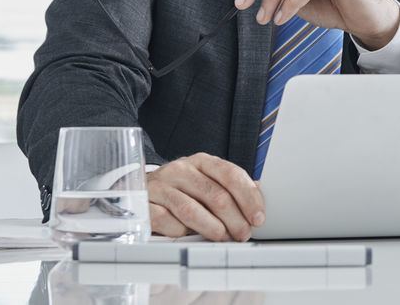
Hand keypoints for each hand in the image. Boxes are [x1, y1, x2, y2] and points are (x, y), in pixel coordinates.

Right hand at [147, 153, 264, 240]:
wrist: (141, 189)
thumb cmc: (181, 188)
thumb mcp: (206, 180)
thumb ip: (230, 187)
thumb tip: (259, 195)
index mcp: (201, 161)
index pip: (231, 174)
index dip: (249, 197)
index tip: (258, 217)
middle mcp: (181, 170)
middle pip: (215, 195)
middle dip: (235, 219)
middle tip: (243, 234)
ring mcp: (161, 187)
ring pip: (192, 211)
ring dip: (213, 229)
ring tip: (223, 238)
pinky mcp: (146, 205)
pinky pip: (168, 223)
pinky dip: (182, 233)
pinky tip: (188, 235)